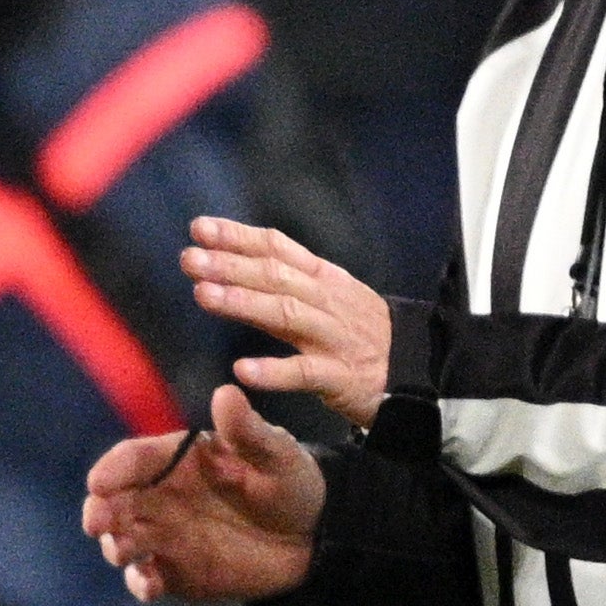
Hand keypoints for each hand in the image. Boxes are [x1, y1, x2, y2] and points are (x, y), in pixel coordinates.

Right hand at [84, 384, 325, 601]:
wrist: (313, 539)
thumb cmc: (291, 483)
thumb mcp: (277, 453)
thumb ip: (248, 430)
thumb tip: (227, 393)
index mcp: (178, 459)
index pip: (135, 459)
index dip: (113, 468)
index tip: (99, 482)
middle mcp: (161, 495)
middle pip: (116, 500)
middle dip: (100, 510)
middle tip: (97, 522)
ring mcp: (165, 534)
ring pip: (124, 538)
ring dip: (116, 545)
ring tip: (122, 552)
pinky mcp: (175, 570)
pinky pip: (147, 577)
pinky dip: (140, 582)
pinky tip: (149, 586)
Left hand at [183, 215, 390, 427]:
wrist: (416, 374)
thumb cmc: (359, 333)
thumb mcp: (329, 295)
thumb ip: (286, 279)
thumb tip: (230, 259)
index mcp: (322, 278)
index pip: (277, 249)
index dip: (238, 237)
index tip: (199, 228)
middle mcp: (327, 300)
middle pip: (276, 277)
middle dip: (230, 265)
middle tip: (190, 259)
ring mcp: (334, 337)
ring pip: (286, 314)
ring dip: (244, 303)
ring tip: (204, 295)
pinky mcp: (341, 376)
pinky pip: (304, 372)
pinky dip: (274, 371)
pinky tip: (243, 369)